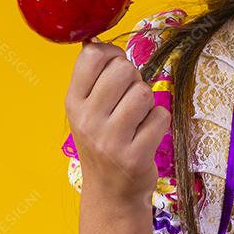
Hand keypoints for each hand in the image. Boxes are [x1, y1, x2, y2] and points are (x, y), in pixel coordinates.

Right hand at [64, 38, 170, 206]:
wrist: (111, 193)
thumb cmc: (103, 141)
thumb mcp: (88, 109)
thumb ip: (94, 76)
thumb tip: (98, 40)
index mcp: (73, 102)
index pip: (93, 55)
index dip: (113, 55)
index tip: (116, 69)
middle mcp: (87, 120)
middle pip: (123, 70)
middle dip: (134, 79)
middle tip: (129, 99)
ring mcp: (109, 140)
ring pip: (144, 93)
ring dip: (148, 103)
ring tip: (137, 119)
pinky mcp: (134, 156)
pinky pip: (160, 117)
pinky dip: (159, 123)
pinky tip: (146, 135)